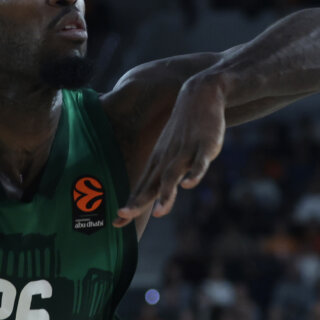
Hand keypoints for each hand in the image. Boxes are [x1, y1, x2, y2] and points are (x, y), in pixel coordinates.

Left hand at [113, 73, 226, 226]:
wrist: (199, 95)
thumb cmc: (183, 128)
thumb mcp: (168, 150)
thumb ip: (161, 172)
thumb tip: (150, 193)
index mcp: (159, 162)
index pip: (142, 188)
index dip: (130, 206)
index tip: (115, 224)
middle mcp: (168, 159)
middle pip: (152, 185)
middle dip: (138, 202)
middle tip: (122, 217)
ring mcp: (186, 152)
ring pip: (174, 176)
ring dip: (166, 194)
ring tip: (159, 212)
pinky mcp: (205, 146)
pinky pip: (199, 162)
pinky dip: (194, 174)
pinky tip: (189, 185)